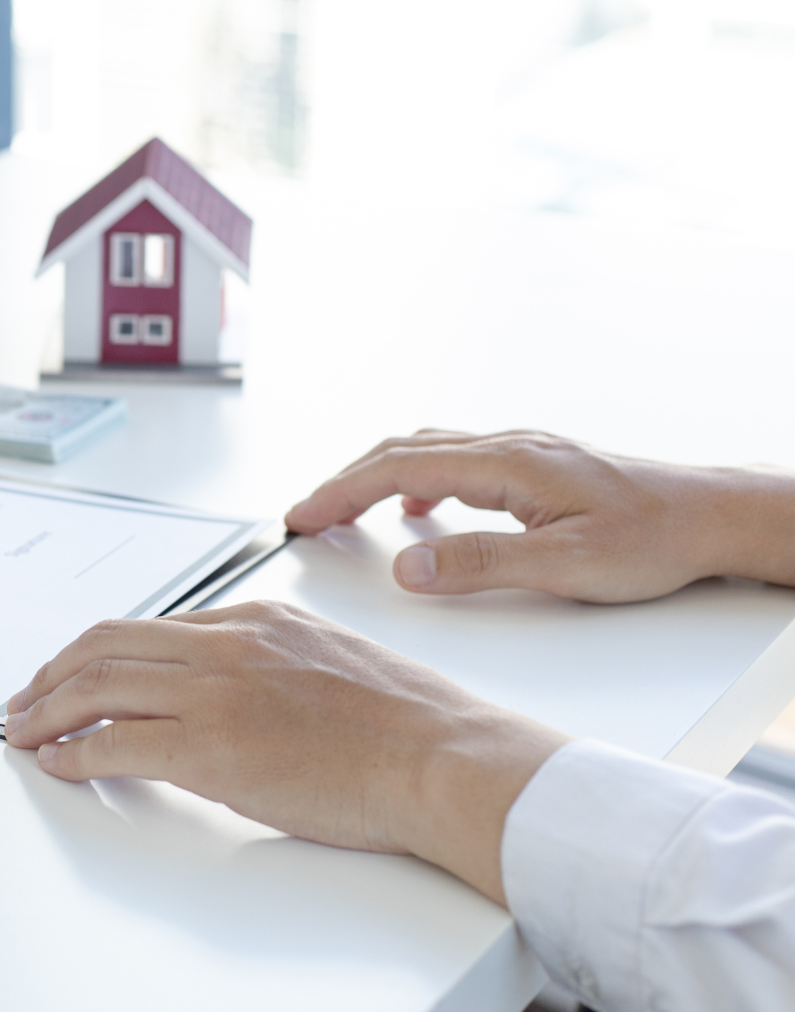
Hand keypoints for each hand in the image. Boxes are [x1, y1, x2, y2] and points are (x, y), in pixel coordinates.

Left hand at [3, 600, 568, 903]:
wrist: (446, 758)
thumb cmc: (412, 727)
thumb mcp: (333, 661)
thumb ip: (274, 663)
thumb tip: (234, 694)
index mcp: (259, 618)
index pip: (156, 626)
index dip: (103, 652)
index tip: (79, 673)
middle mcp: (230, 643)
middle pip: (109, 643)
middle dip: (55, 671)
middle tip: (26, 698)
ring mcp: (217, 692)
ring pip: (99, 685)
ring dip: (48, 708)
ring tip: (23, 730)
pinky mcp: (211, 748)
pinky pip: (115, 743)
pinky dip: (74, 752)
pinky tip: (59, 763)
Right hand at [285, 429, 794, 602]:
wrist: (713, 516)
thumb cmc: (654, 539)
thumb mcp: (564, 566)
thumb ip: (480, 565)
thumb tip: (409, 568)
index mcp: (506, 463)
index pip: (396, 467)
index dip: (339, 492)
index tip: (300, 516)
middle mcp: (508, 446)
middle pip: (401, 450)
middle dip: (343, 482)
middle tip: (305, 515)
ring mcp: (522, 452)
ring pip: (426, 450)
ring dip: (376, 476)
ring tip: (345, 510)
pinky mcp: (535, 466)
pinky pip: (456, 461)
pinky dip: (415, 479)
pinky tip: (419, 508)